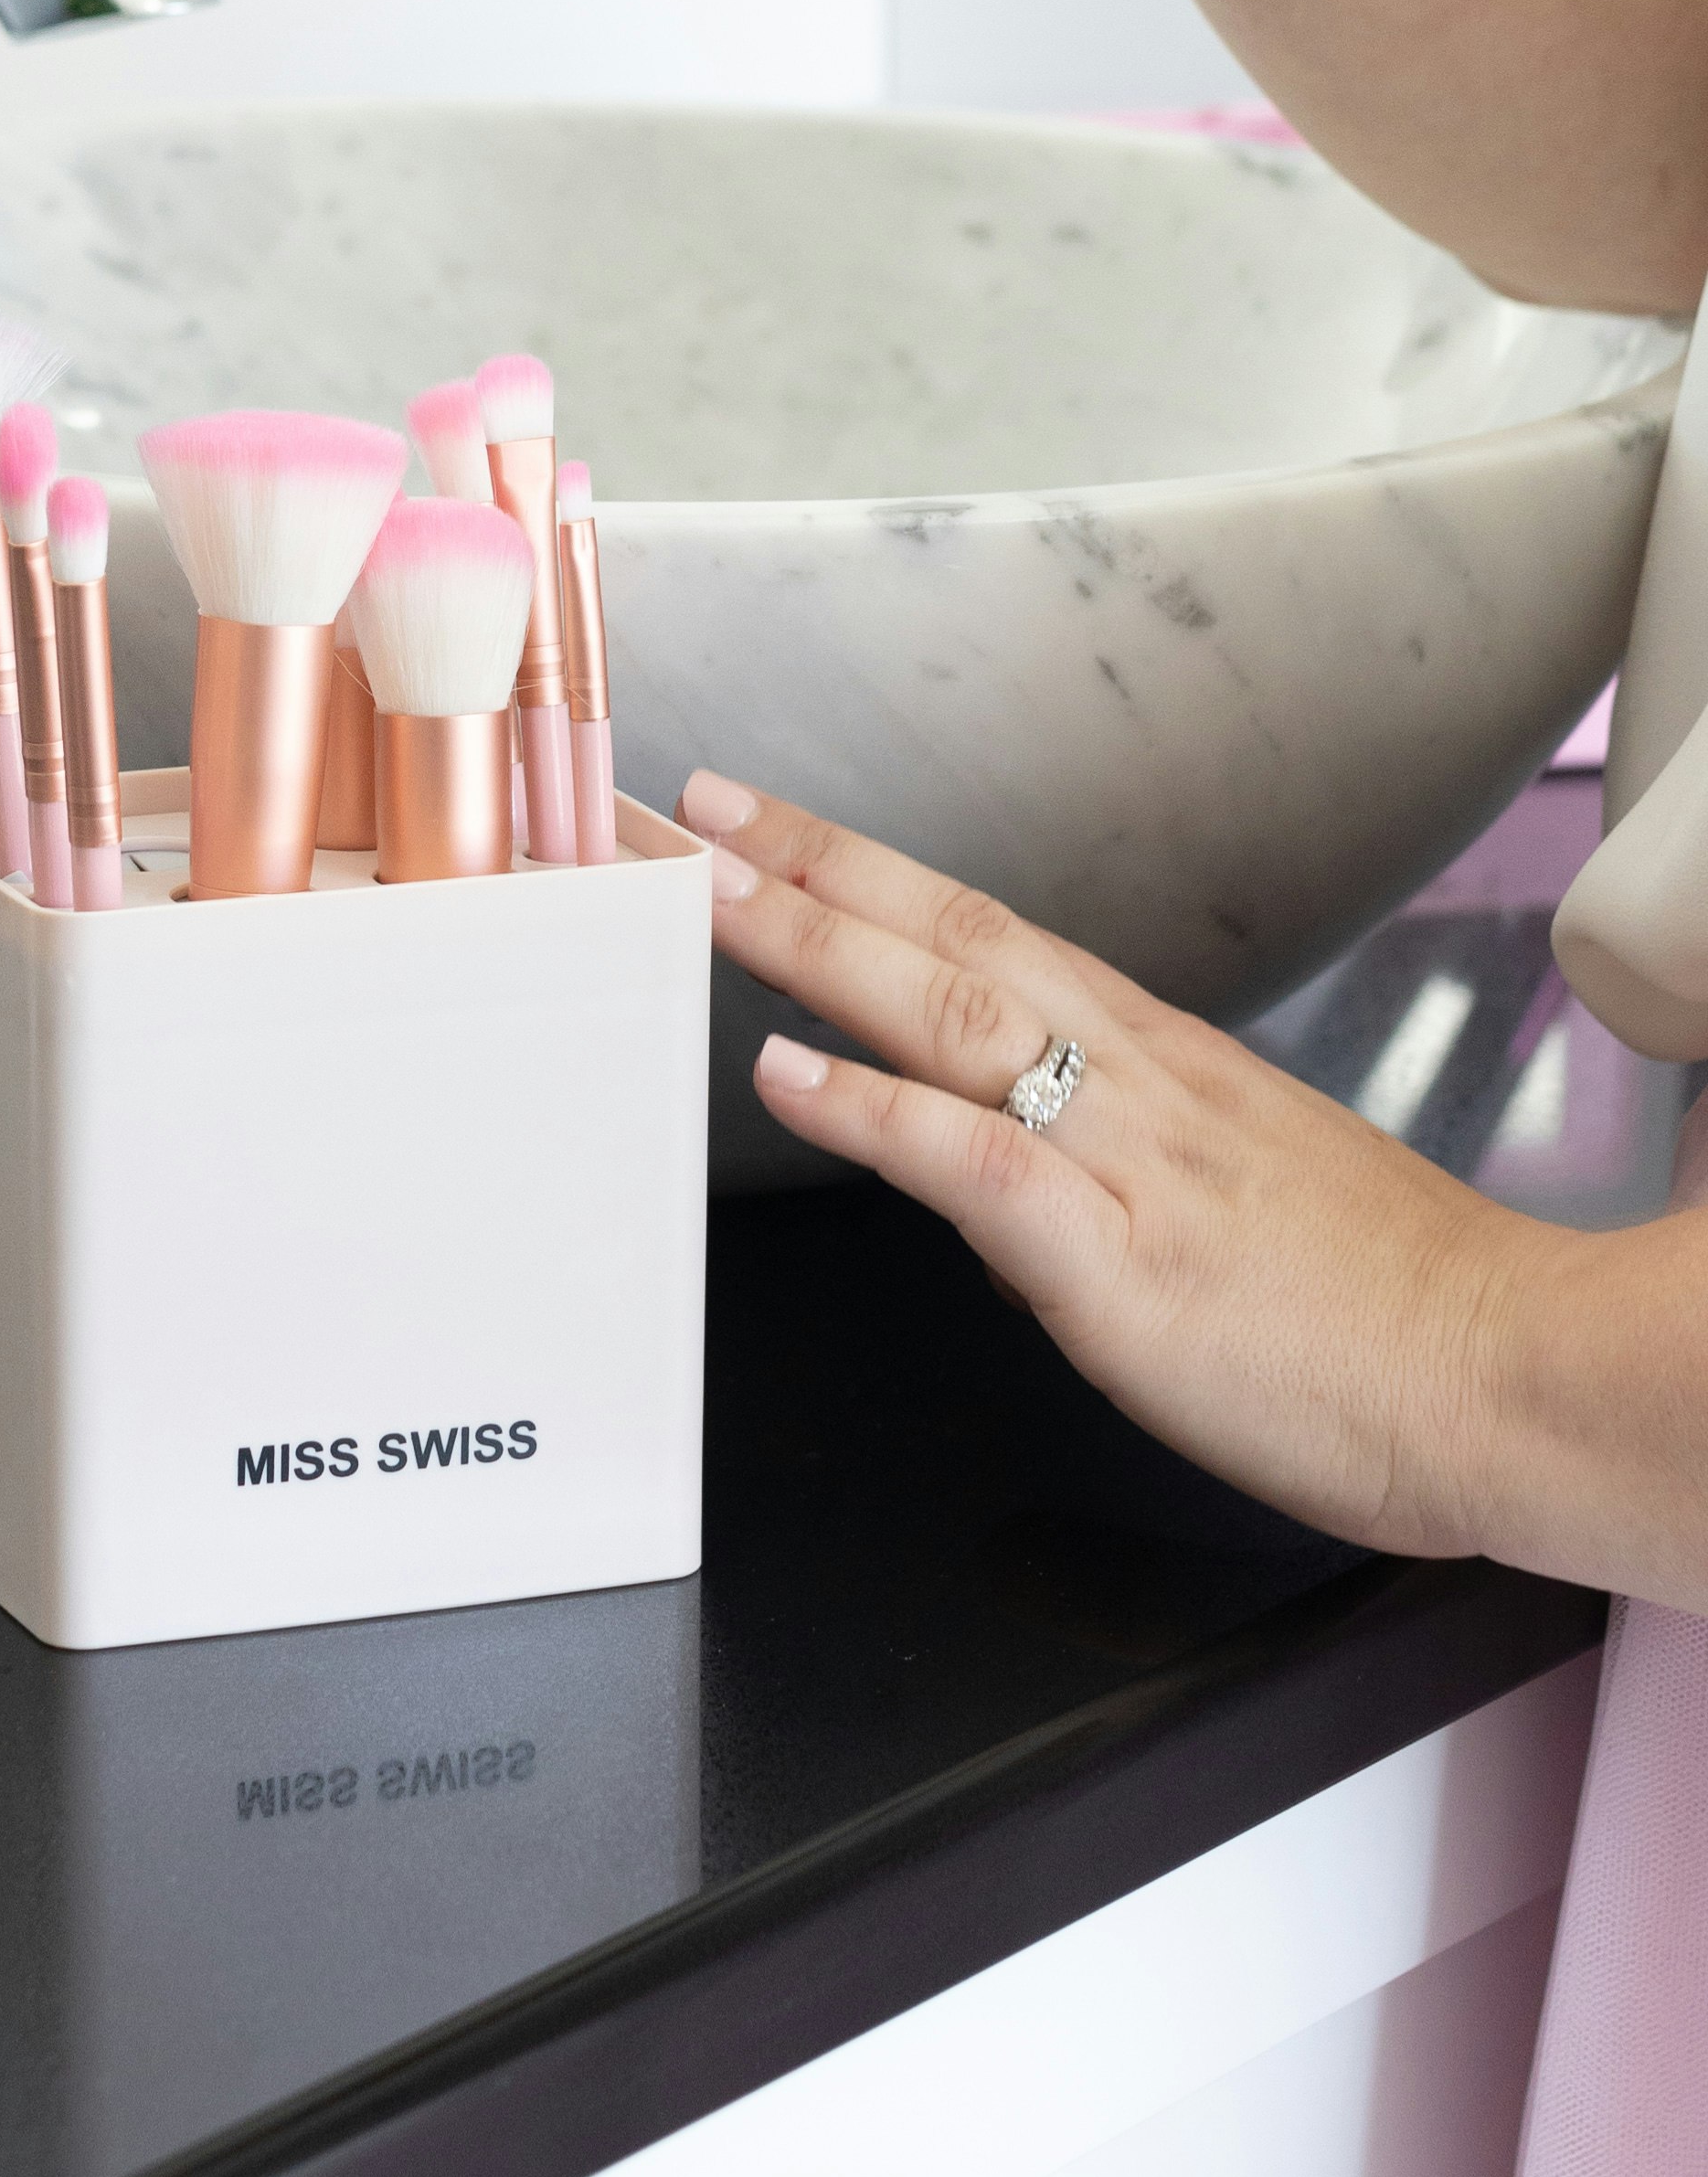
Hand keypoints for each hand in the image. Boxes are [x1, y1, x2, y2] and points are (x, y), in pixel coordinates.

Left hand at [682, 768, 1542, 1563]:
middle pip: (938, 933)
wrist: (1505, 1372)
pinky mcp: (1123, 1262)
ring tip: (691, 888)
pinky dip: (875, 1112)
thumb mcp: (1227, 1186)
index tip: (745, 818)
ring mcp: (1123, 1156)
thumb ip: (1106, 1149)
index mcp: (1150, 1054)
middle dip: (795, 862)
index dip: (850, 865)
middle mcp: (1127, 1073)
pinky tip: (787, 1075)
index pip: (970, 926)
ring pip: (943, 1013)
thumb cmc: (1379, 1303)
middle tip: (671, 804)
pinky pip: (979, 1164)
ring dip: (807, 941)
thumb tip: (996, 1144)